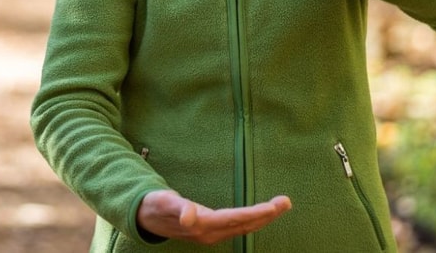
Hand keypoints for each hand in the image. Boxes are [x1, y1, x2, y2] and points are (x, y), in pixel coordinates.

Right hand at [137, 190, 291, 244]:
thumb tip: (189, 217)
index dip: (254, 214)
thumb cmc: (157, 206)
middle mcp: (211, 233)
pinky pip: (239, 226)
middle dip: (267, 215)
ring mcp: (213, 234)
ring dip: (264, 217)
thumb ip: (179, 209)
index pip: (234, 219)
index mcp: (203, 225)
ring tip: (281, 205)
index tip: (272, 207)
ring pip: (244, 227)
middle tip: (286, 202)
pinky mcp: (213, 231)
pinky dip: (254, 219)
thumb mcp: (165, 203)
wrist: (149, 218)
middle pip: (244, 225)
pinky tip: (264, 214)